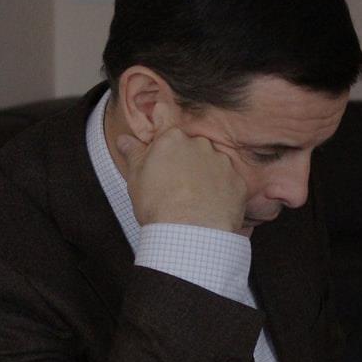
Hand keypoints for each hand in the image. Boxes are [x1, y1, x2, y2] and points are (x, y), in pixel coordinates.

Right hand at [114, 103, 246, 231]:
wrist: (188, 234)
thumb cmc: (157, 205)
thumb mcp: (135, 177)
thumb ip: (133, 153)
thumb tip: (124, 139)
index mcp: (173, 139)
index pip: (169, 127)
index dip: (166, 140)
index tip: (165, 159)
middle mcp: (200, 144)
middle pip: (193, 147)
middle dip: (187, 162)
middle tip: (178, 186)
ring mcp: (222, 163)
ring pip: (213, 164)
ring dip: (206, 177)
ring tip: (196, 201)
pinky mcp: (238, 183)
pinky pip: (230, 184)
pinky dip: (222, 193)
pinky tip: (211, 208)